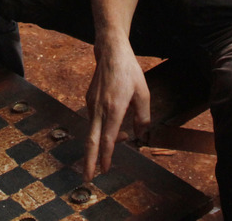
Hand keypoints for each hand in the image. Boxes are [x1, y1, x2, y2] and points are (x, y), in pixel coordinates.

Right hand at [83, 41, 149, 180]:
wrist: (111, 52)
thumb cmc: (129, 71)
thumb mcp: (143, 93)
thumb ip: (143, 117)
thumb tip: (140, 136)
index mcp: (114, 108)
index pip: (108, 139)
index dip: (106, 157)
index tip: (105, 171)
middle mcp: (99, 108)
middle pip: (92, 141)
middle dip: (89, 161)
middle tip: (87, 178)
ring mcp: (91, 104)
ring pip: (94, 131)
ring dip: (104, 142)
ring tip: (123, 139)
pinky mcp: (89, 100)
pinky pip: (94, 120)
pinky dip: (103, 129)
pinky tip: (115, 124)